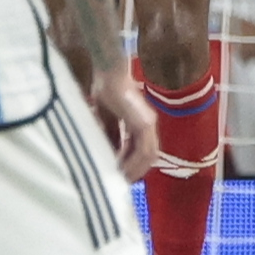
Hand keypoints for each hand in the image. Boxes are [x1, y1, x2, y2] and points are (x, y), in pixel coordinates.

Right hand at [86, 64, 154, 180]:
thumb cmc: (105, 88)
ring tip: (121, 178)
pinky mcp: (144, 123)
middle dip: (135, 171)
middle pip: (148, 156)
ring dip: (135, 169)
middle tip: (121, 181)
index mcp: (141, 122)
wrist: (108, 72)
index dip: (132, 164)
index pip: (141, 150)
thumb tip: (110, 153)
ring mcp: (148, 123)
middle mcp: (148, 124)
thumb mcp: (106, 118)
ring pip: (149, 156)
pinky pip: (143, 150)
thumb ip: (111, 135)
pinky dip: (133, 161)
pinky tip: (121, 167)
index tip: (120, 174)